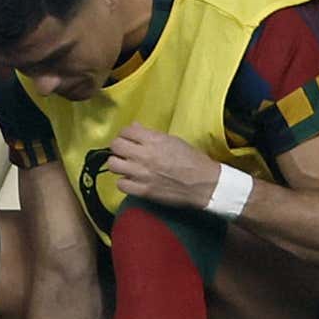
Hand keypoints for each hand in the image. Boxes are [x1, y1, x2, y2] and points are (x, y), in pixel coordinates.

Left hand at [107, 122, 221, 208]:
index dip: (125, 134)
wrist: (205, 184)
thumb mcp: (172, 140)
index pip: (125, 131)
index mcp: (154, 140)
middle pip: (115, 146)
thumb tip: (134, 128)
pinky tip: (132, 180)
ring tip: (127, 166)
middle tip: (125, 152)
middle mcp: (145, 155)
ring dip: (119, 164)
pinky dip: (125, 182)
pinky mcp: (143, 190)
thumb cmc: (192, 160)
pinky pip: (121, 185)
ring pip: (113, 165)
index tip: (129, 139)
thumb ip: (150, 135)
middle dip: (119, 147)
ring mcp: (142, 174)